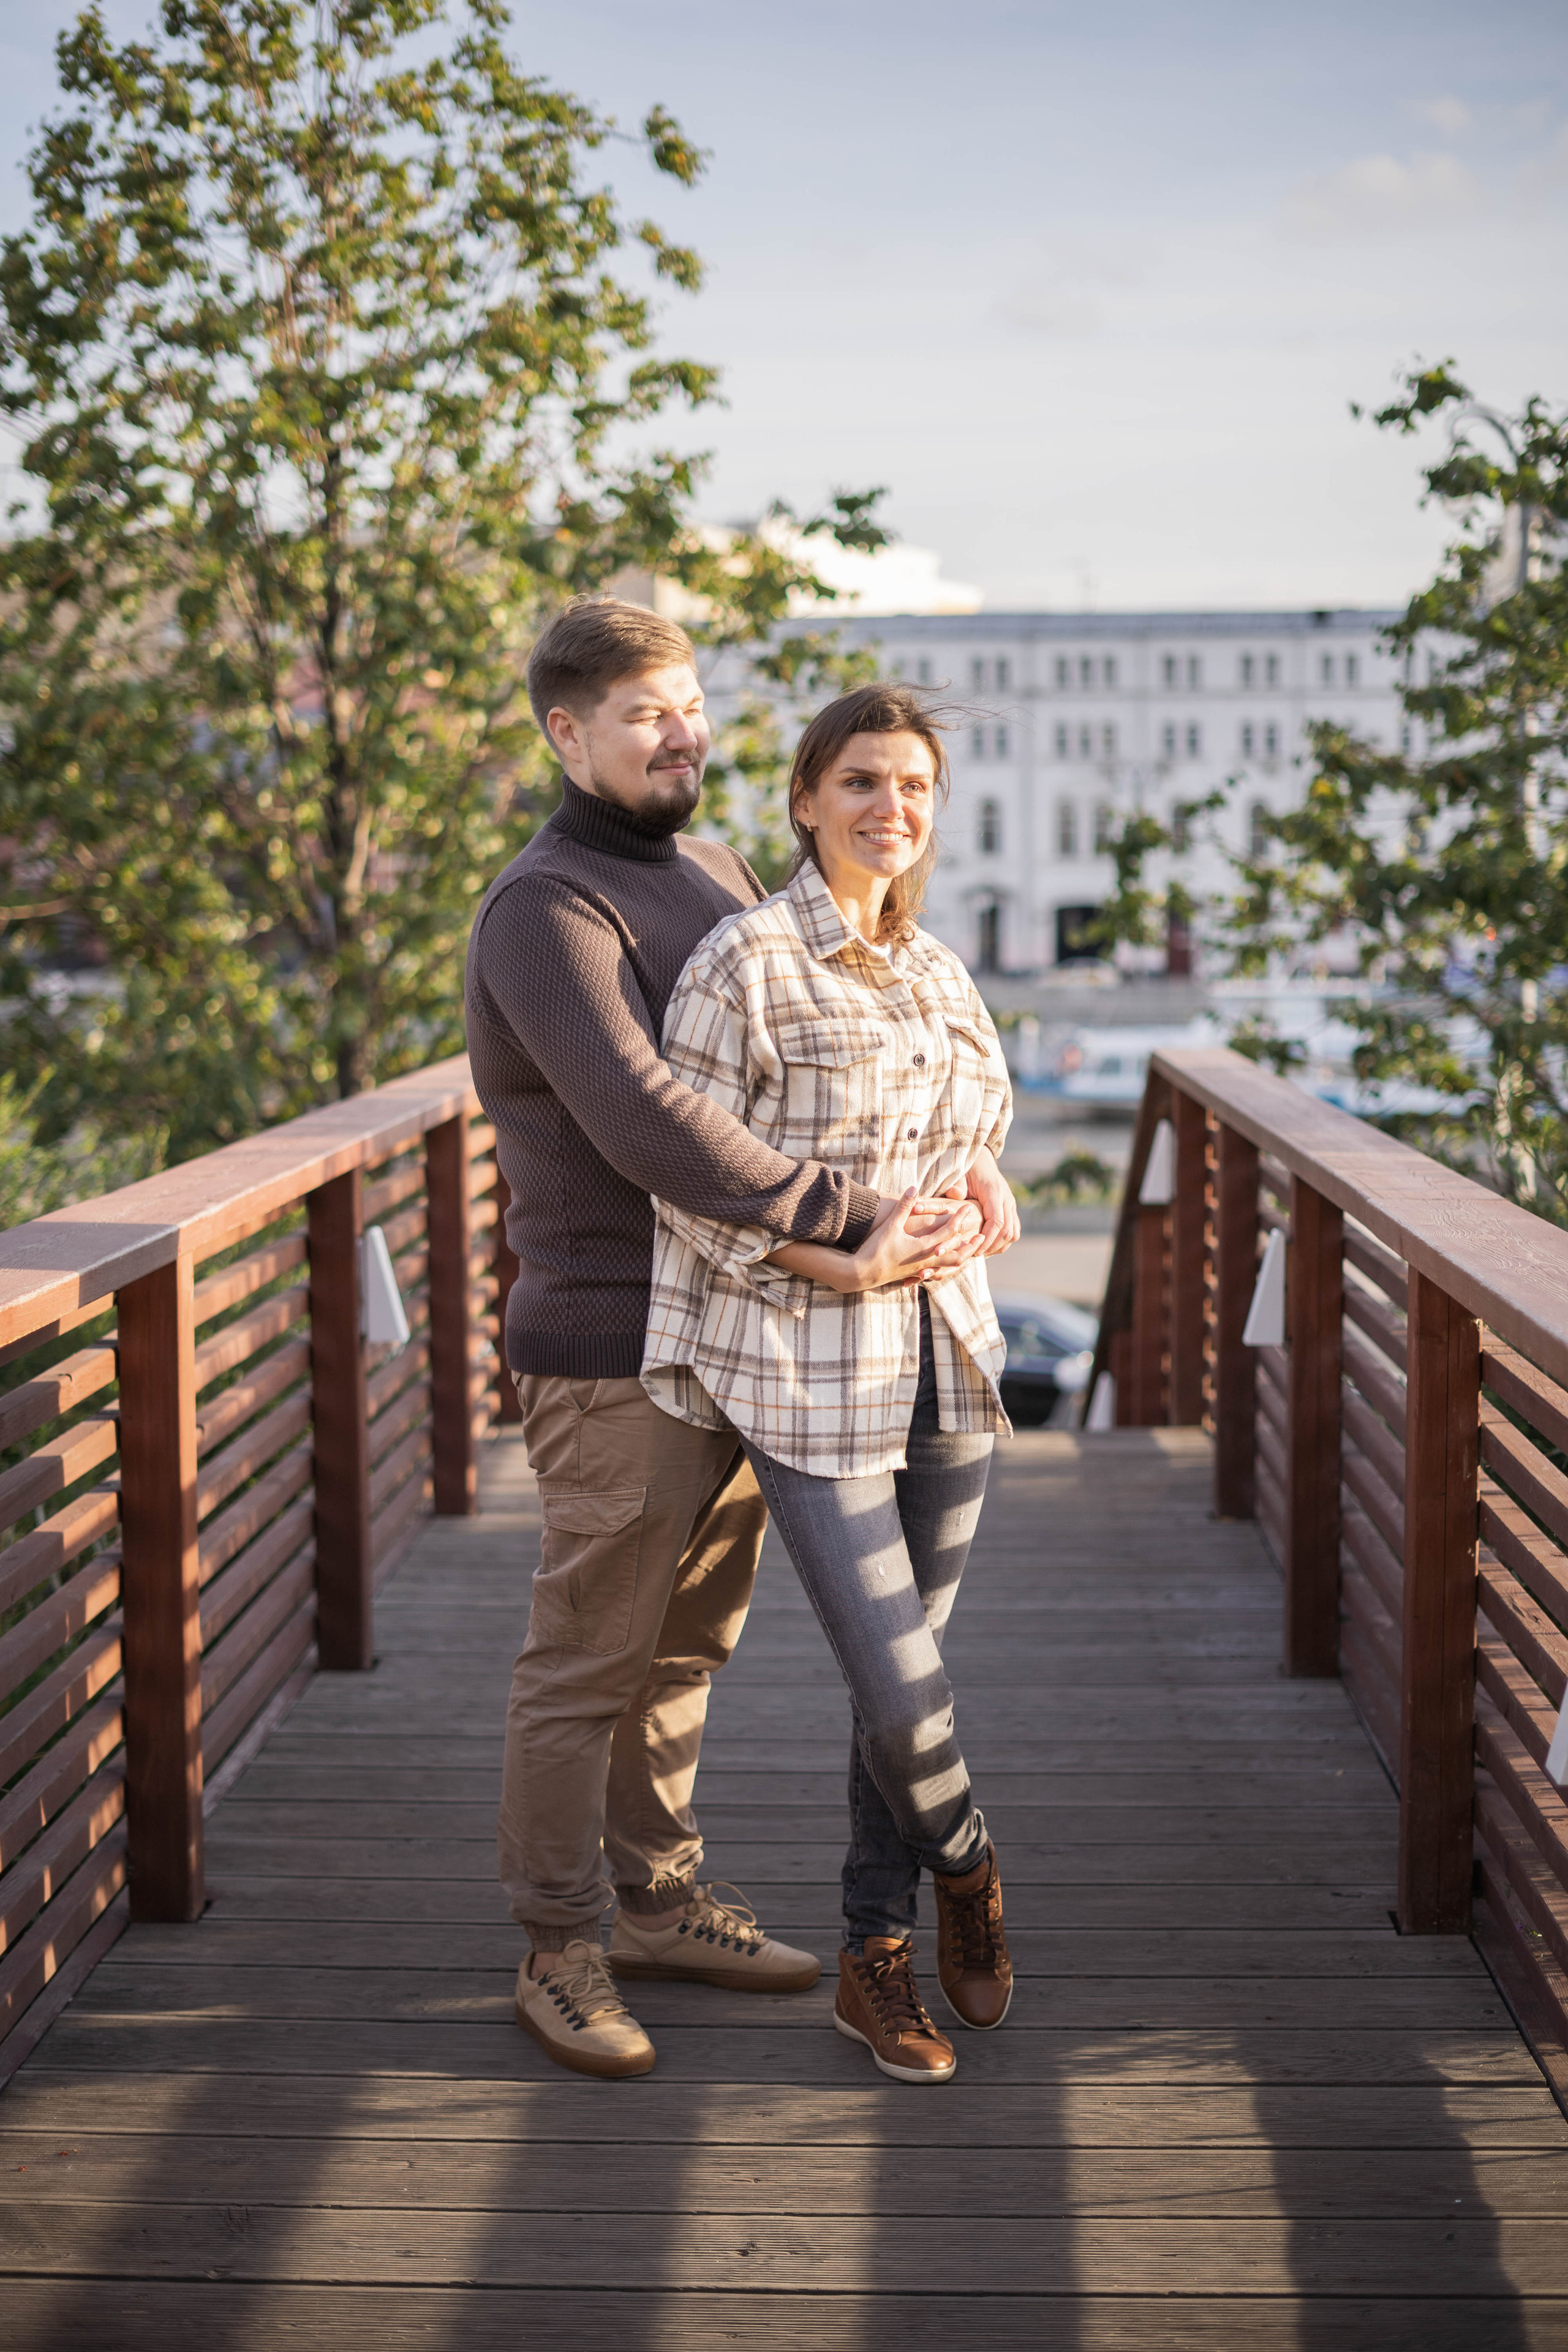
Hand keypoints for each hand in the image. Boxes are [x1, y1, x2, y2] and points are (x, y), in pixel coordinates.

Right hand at [852, 1191, 979, 1290]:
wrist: (861, 1273)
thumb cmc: (876, 1249)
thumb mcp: (890, 1226)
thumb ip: (904, 1206)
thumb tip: (914, 1188)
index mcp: (924, 1247)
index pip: (949, 1232)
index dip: (960, 1219)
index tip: (969, 1209)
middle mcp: (926, 1260)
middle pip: (956, 1255)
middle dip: (970, 1245)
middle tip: (981, 1236)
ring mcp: (920, 1269)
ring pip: (948, 1267)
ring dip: (961, 1258)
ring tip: (969, 1253)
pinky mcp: (913, 1274)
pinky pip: (936, 1273)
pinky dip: (946, 1268)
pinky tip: (946, 1266)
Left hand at [953, 1146, 1020, 1256]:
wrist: (981, 1161)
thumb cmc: (967, 1170)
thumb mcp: (960, 1175)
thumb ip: (957, 1185)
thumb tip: (955, 1195)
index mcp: (994, 1192)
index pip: (997, 1222)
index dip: (987, 1239)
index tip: (974, 1250)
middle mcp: (1007, 1200)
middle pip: (1007, 1231)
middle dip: (992, 1246)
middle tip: (974, 1255)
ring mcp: (1011, 1205)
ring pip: (1013, 1233)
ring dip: (998, 1246)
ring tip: (981, 1253)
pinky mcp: (1011, 1210)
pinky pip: (1013, 1231)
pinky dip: (1003, 1242)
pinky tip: (988, 1246)